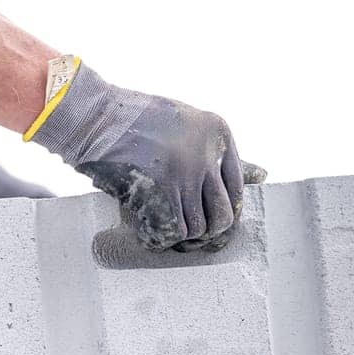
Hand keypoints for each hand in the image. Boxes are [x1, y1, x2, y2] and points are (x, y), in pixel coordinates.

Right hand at [31, 63, 265, 252]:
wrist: (91, 116)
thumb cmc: (131, 121)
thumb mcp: (183, 125)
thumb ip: (215, 152)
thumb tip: (262, 176)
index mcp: (218, 132)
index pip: (237, 188)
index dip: (221, 209)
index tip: (203, 214)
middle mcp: (207, 153)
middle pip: (225, 215)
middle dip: (206, 231)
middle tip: (185, 231)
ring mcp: (186, 173)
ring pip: (198, 229)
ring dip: (179, 236)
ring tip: (160, 225)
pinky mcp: (162, 191)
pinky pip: (172, 233)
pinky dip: (157, 238)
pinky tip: (144, 227)